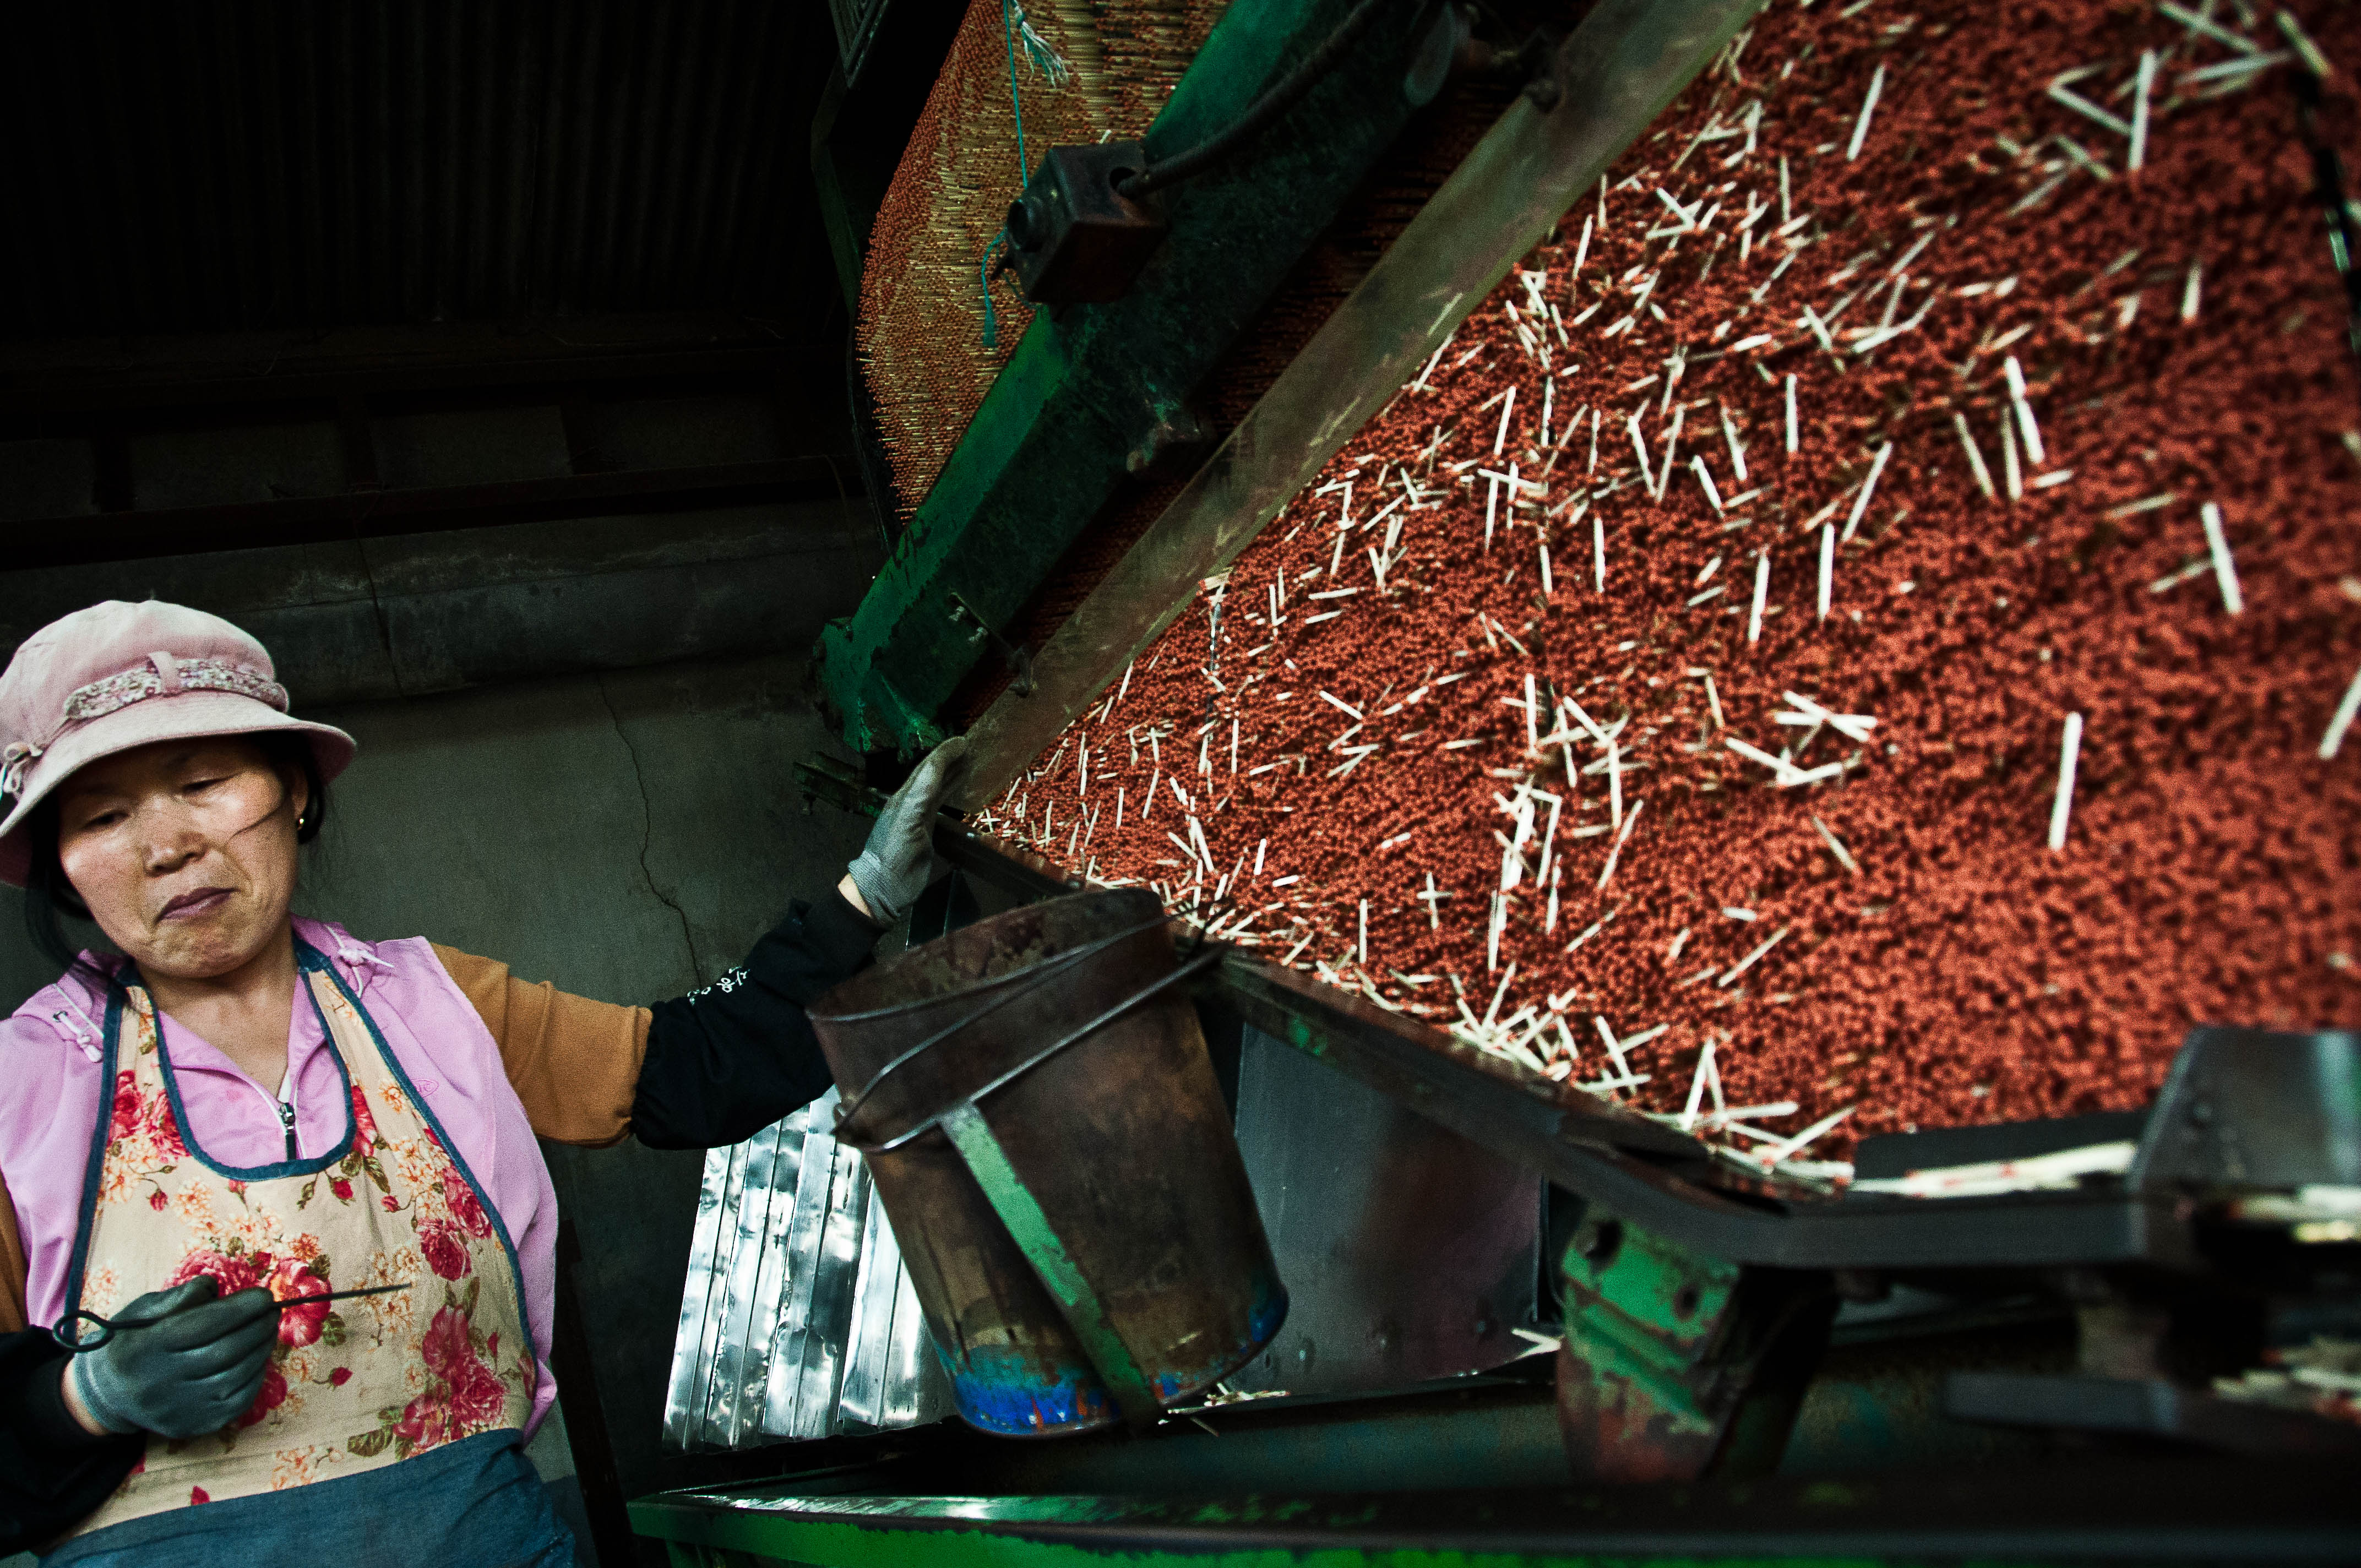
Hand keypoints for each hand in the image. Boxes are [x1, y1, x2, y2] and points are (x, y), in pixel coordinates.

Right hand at [64, 1277, 279, 1438]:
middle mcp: (160, 1381)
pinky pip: (235, 1405)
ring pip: (234, 1379)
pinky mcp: (188, 1426)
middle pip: (224, 1352)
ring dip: (260, 1351)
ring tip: (268, 1332)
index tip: (264, 1296)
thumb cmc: (130, 1342)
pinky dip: (254, 1379)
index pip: (203, 1325)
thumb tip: (216, 1288)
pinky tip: (257, 1361)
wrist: (105, 1393)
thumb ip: (180, 1297)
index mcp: (146, 1347)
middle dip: (257, 1328)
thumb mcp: (143, 1311)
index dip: (241, 1308)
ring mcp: (175, 1408)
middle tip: (272, 1312)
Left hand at [845, 737, 970, 923]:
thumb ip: (921, 794)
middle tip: (968, 747)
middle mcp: (910, 802)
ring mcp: (917, 816)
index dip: (944, 754)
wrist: (884, 886)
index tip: (962, 742)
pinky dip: (949, 792)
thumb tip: (936, 766)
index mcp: (904, 798)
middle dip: (948, 759)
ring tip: (968, 761)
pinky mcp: (924, 830)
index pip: (927, 769)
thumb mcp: (907, 821)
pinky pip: (938, 804)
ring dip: (951, 773)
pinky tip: (958, 788)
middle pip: (931, 774)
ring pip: (936, 788)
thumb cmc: (893, 856)